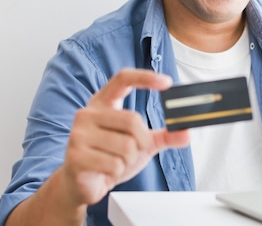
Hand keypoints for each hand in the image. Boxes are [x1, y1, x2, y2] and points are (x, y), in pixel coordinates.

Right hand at [60, 68, 189, 205]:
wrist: (81, 184)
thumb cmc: (109, 156)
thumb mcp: (141, 144)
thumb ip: (163, 136)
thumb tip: (186, 133)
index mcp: (102, 103)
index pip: (123, 79)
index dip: (145, 77)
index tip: (167, 83)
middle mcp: (87, 113)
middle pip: (133, 120)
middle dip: (142, 142)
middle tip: (134, 151)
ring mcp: (79, 134)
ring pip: (126, 147)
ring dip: (128, 160)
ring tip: (114, 162)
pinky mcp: (76, 156)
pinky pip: (114, 164)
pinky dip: (117, 172)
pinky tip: (105, 171)